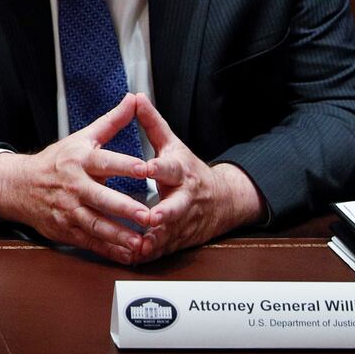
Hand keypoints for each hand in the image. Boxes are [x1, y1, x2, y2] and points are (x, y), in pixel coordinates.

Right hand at [0, 93, 152, 264]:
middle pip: (101, 199)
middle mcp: (74, 186)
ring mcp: (69, 210)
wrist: (19, 186)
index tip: (148, 169)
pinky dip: (109, 250)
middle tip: (148, 215)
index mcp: (80, 161)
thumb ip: (111, 122)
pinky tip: (128, 254)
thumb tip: (132, 99)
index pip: (105, 162)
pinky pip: (90, 241)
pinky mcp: (66, 229)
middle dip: (124, 208)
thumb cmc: (56, 161)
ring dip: (119, 235)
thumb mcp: (81, 137)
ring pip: (96, 224)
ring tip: (141, 242)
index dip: (126, 165)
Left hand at [135, 95, 262, 261]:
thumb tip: (136, 97)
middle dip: (165, 213)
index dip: (159, 168)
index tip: (147, 168)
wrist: (222, 202)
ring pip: (169, 232)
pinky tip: (132, 256)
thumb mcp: (173, 145)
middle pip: (176, 207)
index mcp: (181, 173)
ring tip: (136, 243)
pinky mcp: (177, 239)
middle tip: (150, 217)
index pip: (170, 169)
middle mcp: (184, 199)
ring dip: (154, 239)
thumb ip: (152, 124)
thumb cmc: (189, 170)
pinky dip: (148, 253)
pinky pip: (162, 249)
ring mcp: (183, 221)